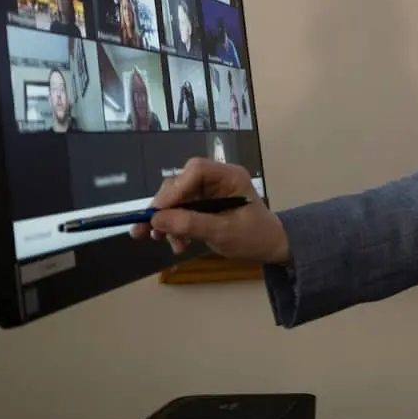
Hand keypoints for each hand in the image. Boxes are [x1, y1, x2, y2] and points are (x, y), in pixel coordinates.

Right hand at [130, 158, 290, 264]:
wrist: (269, 247)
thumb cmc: (254, 237)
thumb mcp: (223, 233)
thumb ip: (190, 224)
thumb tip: (156, 220)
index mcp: (229, 176)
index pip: (195, 171)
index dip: (174, 190)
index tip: (158, 213)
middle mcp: (217, 179)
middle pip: (180, 184)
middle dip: (165, 210)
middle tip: (148, 232)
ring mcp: (209, 191)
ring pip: (176, 199)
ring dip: (167, 222)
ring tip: (164, 242)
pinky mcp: (203, 204)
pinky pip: (180, 210)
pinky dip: (175, 226)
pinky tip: (177, 244)